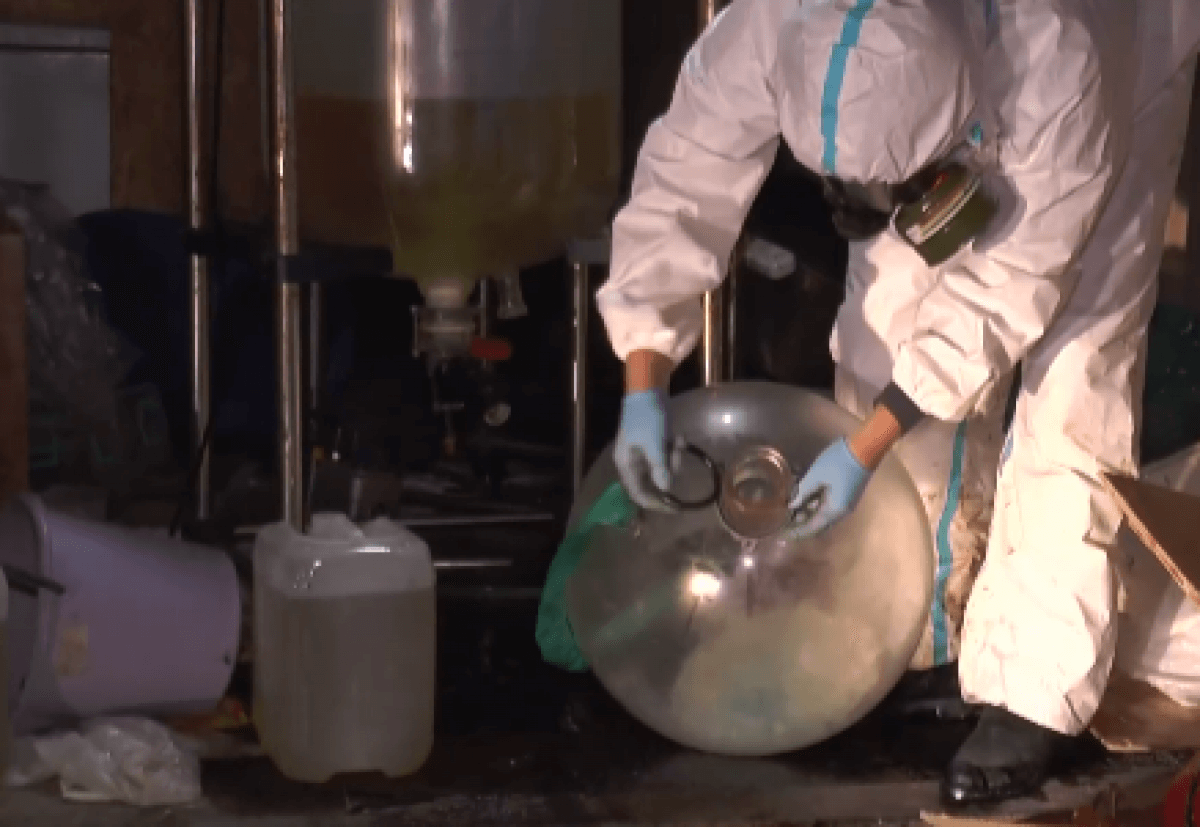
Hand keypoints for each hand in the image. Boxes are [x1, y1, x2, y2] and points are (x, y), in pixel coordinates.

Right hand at [615, 389, 676, 511]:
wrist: (648, 389)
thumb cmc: (647, 416)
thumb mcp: (654, 442)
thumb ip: (659, 467)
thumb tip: (666, 489)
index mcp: (626, 464)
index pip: (638, 494)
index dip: (655, 503)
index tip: (675, 508)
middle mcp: (632, 462)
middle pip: (653, 482)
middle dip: (669, 470)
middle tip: (679, 455)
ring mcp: (643, 454)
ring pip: (663, 468)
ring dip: (674, 457)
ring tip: (678, 440)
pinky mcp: (654, 445)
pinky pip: (667, 456)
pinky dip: (674, 449)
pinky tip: (679, 437)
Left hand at [786, 438, 871, 538]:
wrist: (864, 449)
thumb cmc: (838, 462)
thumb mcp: (816, 475)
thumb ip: (802, 492)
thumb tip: (791, 505)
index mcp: (834, 510)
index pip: (813, 528)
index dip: (797, 532)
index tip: (783, 534)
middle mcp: (841, 512)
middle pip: (818, 524)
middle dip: (802, 523)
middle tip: (784, 518)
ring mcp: (845, 504)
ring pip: (823, 515)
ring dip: (808, 513)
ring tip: (790, 507)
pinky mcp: (845, 495)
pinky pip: (827, 506)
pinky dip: (815, 505)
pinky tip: (803, 498)